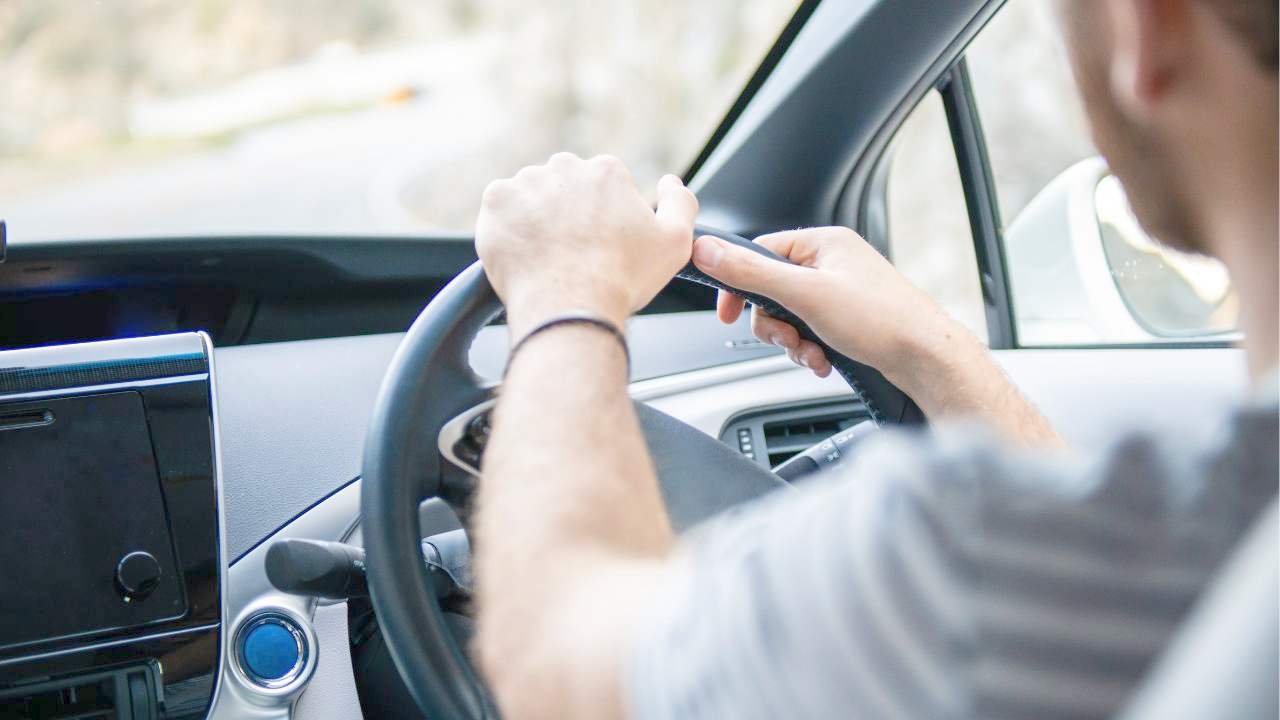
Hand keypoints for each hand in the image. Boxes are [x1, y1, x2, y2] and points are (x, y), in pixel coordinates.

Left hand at [476, 153, 697, 337]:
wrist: (570, 306)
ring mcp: (526, 182)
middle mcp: (565, 167)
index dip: (601, 219)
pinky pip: (500, 208)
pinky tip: (524, 252)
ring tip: (547, 256)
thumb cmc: (622, 279)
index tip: (598, 244)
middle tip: (571, 252)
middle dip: (567, 213)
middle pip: (564, 187)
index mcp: (606, 171)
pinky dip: (508, 226)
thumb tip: (670, 182)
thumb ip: (680, 203)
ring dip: (536, 218)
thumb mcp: (675, 243)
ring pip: (531, 196)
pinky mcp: (495, 202)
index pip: (601, 188)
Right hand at [691, 226, 967, 382]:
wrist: (926, 360)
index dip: (739, 285)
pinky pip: (810, 332)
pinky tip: (824, 362)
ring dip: (793, 342)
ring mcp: (841, 293)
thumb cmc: (881, 321)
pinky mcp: (849, 320)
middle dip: (774, 324)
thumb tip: (707, 250)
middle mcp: (833, 263)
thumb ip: (751, 272)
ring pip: (790, 317)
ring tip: (813, 355)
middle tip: (788, 338)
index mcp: (823, 243)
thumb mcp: (804, 294)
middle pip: (772, 290)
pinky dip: (810, 351)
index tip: (728, 315)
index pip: (760, 252)